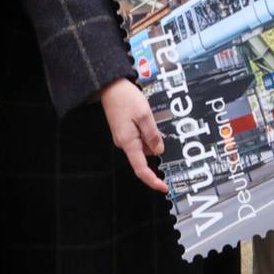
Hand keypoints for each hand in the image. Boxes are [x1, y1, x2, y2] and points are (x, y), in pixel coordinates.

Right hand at [101, 78, 167, 192]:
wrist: (110, 87)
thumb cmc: (125, 99)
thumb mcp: (144, 115)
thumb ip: (153, 135)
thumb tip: (159, 151)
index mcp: (128, 142)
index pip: (141, 169)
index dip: (153, 181)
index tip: (164, 187)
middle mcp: (124, 143)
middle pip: (145, 155)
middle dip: (155, 146)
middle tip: (158, 126)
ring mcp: (123, 137)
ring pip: (143, 145)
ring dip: (151, 137)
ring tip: (148, 116)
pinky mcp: (124, 131)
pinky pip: (139, 137)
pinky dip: (146, 132)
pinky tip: (146, 118)